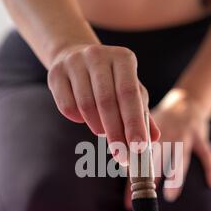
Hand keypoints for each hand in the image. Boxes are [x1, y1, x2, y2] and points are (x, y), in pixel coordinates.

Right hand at [48, 43, 159, 164]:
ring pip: (86, 106)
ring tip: (103, 132)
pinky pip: (67, 107)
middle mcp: (98, 55)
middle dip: (116, 133)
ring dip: (97, 127)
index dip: (134, 123)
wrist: (74, 56)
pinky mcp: (55, 73)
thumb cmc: (110, 79)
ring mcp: (74, 62)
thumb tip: (154, 138)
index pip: (130, 94)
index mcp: (123, 57)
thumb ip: (142, 112)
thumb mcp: (130, 89)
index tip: (138, 148)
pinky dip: (78, 119)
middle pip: (106, 102)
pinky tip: (85, 118)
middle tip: (121, 155)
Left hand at [124, 88, 210, 208]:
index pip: (138, 157)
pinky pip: (207, 154)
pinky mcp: (200, 136)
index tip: (129, 198)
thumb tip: (122, 174)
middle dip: (150, 176)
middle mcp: (165, 133)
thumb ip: (136, 148)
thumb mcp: (147, 129)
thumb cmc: (162, 124)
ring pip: (180, 157)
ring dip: (175, 176)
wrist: (185, 102)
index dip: (133, 177)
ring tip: (170, 195)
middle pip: (157, 157)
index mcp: (148, 133)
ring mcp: (184, 135)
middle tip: (145, 194)